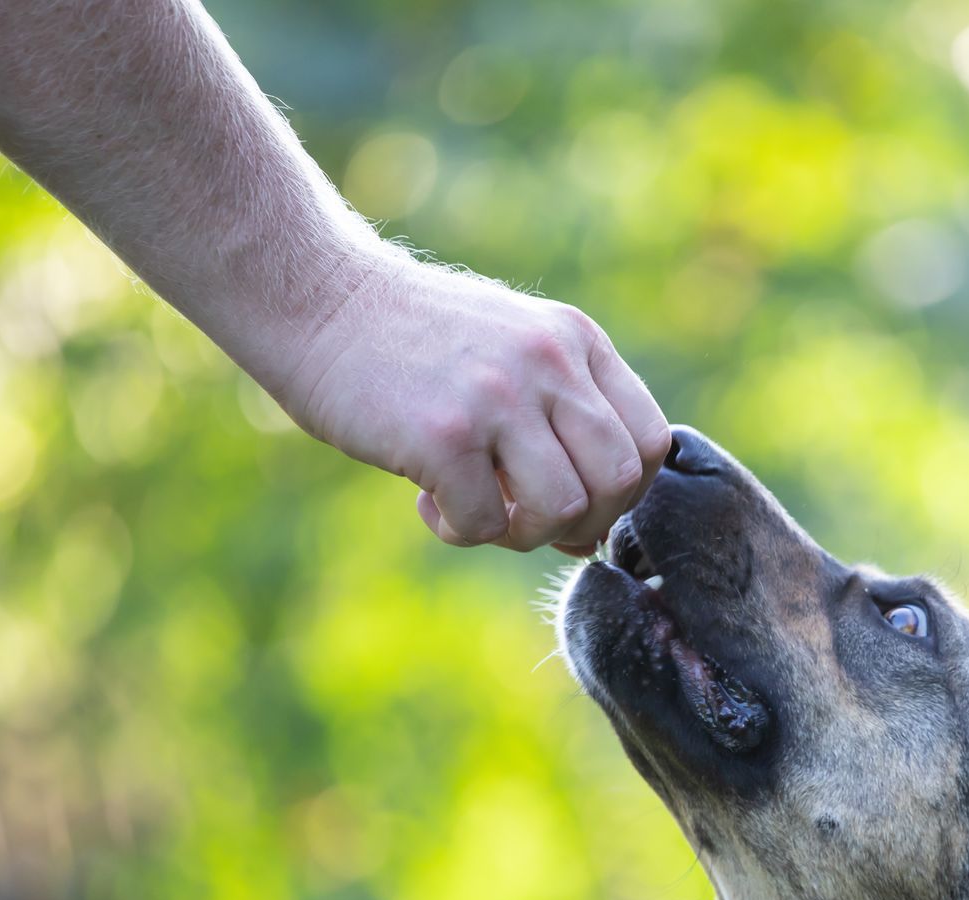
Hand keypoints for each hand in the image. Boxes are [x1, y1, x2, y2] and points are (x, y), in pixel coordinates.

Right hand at [275, 253, 669, 553]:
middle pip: (620, 482)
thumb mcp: (511, 351)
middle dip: (582, 524)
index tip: (574, 501)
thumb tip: (588, 534)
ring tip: (477, 510)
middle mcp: (550, 362)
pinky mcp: (444, 434)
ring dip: (522, 534)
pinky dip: (460, 531)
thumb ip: (562, 420)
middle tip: (526, 518)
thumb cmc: (414, 345)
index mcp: (576, 341)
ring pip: (564, 510)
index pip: (652, 442)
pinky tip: (427, 502)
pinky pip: (486, 524)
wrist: (316, 297)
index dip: (623, 494)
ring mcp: (499, 396)